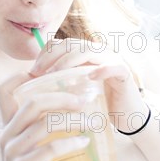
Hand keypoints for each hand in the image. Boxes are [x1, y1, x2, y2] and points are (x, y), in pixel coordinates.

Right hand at [0, 69, 90, 160]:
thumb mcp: (32, 149)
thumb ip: (43, 130)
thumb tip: (76, 110)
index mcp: (9, 126)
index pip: (4, 91)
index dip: (21, 77)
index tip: (47, 74)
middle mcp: (8, 134)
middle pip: (32, 103)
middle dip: (61, 97)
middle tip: (83, 100)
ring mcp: (13, 151)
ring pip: (43, 124)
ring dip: (72, 120)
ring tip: (91, 122)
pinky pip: (49, 149)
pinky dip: (70, 143)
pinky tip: (84, 144)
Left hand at [29, 37, 148, 133]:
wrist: (128, 117)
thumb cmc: (98, 104)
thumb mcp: (75, 90)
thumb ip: (59, 81)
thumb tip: (32, 81)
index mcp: (84, 54)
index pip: (61, 44)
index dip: (45, 53)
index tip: (32, 70)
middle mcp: (97, 52)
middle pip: (71, 44)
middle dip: (51, 56)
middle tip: (37, 72)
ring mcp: (111, 60)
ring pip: (89, 50)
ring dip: (69, 61)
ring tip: (56, 74)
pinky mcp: (124, 73)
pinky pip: (113, 66)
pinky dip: (102, 69)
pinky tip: (90, 78)